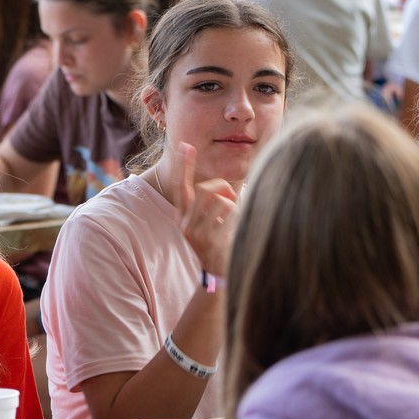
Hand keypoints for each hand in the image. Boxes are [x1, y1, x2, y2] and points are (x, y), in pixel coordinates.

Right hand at [171, 143, 238, 277]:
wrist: (219, 273)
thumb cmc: (219, 242)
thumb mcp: (209, 222)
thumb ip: (211, 204)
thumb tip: (223, 186)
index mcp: (183, 217)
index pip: (180, 187)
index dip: (184, 166)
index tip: (185, 145)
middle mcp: (186, 224)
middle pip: (204, 189)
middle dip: (222, 186)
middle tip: (231, 195)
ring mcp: (197, 233)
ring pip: (219, 200)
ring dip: (232, 204)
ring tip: (234, 215)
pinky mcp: (211, 240)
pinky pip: (230, 214)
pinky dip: (237, 215)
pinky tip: (235, 228)